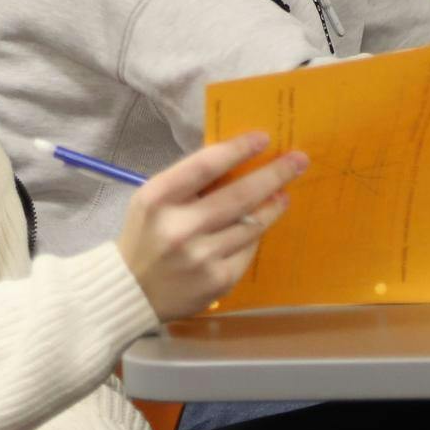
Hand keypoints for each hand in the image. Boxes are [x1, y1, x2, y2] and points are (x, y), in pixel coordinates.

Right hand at [115, 131, 308, 322]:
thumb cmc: (146, 234)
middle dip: (274, 175)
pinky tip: (258, 225)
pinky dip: (254, 235)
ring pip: (251, 224)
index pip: (205, 166)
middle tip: (299, 160)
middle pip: (239, 196)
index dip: (238, 150)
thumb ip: (189, 181)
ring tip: (283, 193)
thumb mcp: (154, 199)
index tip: (264, 138)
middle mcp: (179, 228)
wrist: (130, 291)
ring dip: (273, 205)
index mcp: (158, 199)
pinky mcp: (217, 281)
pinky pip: (248, 249)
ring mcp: (200, 257)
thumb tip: (240, 159)